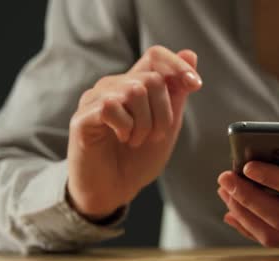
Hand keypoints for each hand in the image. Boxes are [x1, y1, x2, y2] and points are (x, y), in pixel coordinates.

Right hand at [67, 46, 201, 219]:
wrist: (114, 190)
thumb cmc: (138, 159)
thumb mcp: (167, 125)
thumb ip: (176, 93)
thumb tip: (190, 54)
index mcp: (137, 85)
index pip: (156, 55)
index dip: (178, 65)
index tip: (195, 85)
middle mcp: (115, 85)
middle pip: (152, 78)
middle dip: (164, 114)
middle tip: (154, 136)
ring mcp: (96, 98)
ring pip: (134, 90)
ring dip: (145, 124)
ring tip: (135, 140)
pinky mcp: (82, 117)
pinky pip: (111, 106)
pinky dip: (125, 127)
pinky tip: (121, 139)